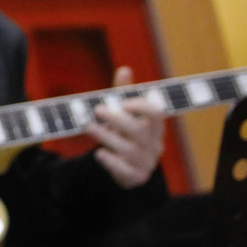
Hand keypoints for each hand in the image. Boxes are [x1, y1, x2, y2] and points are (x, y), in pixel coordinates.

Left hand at [88, 66, 167, 188]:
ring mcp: (146, 162)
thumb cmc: (127, 134)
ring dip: (106, 137)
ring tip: (90, 127)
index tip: (124, 102)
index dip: (142, 107)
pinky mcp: (135, 176)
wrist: (129, 169)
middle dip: (117, 119)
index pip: (157, 114)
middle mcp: (153, 144)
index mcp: (154, 126)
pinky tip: (99, 153)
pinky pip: (123, 170)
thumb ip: (124, 94)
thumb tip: (124, 69)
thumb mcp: (126, 115)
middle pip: (139, 131)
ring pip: (128, 149)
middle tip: (98, 110)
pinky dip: (110, 161)